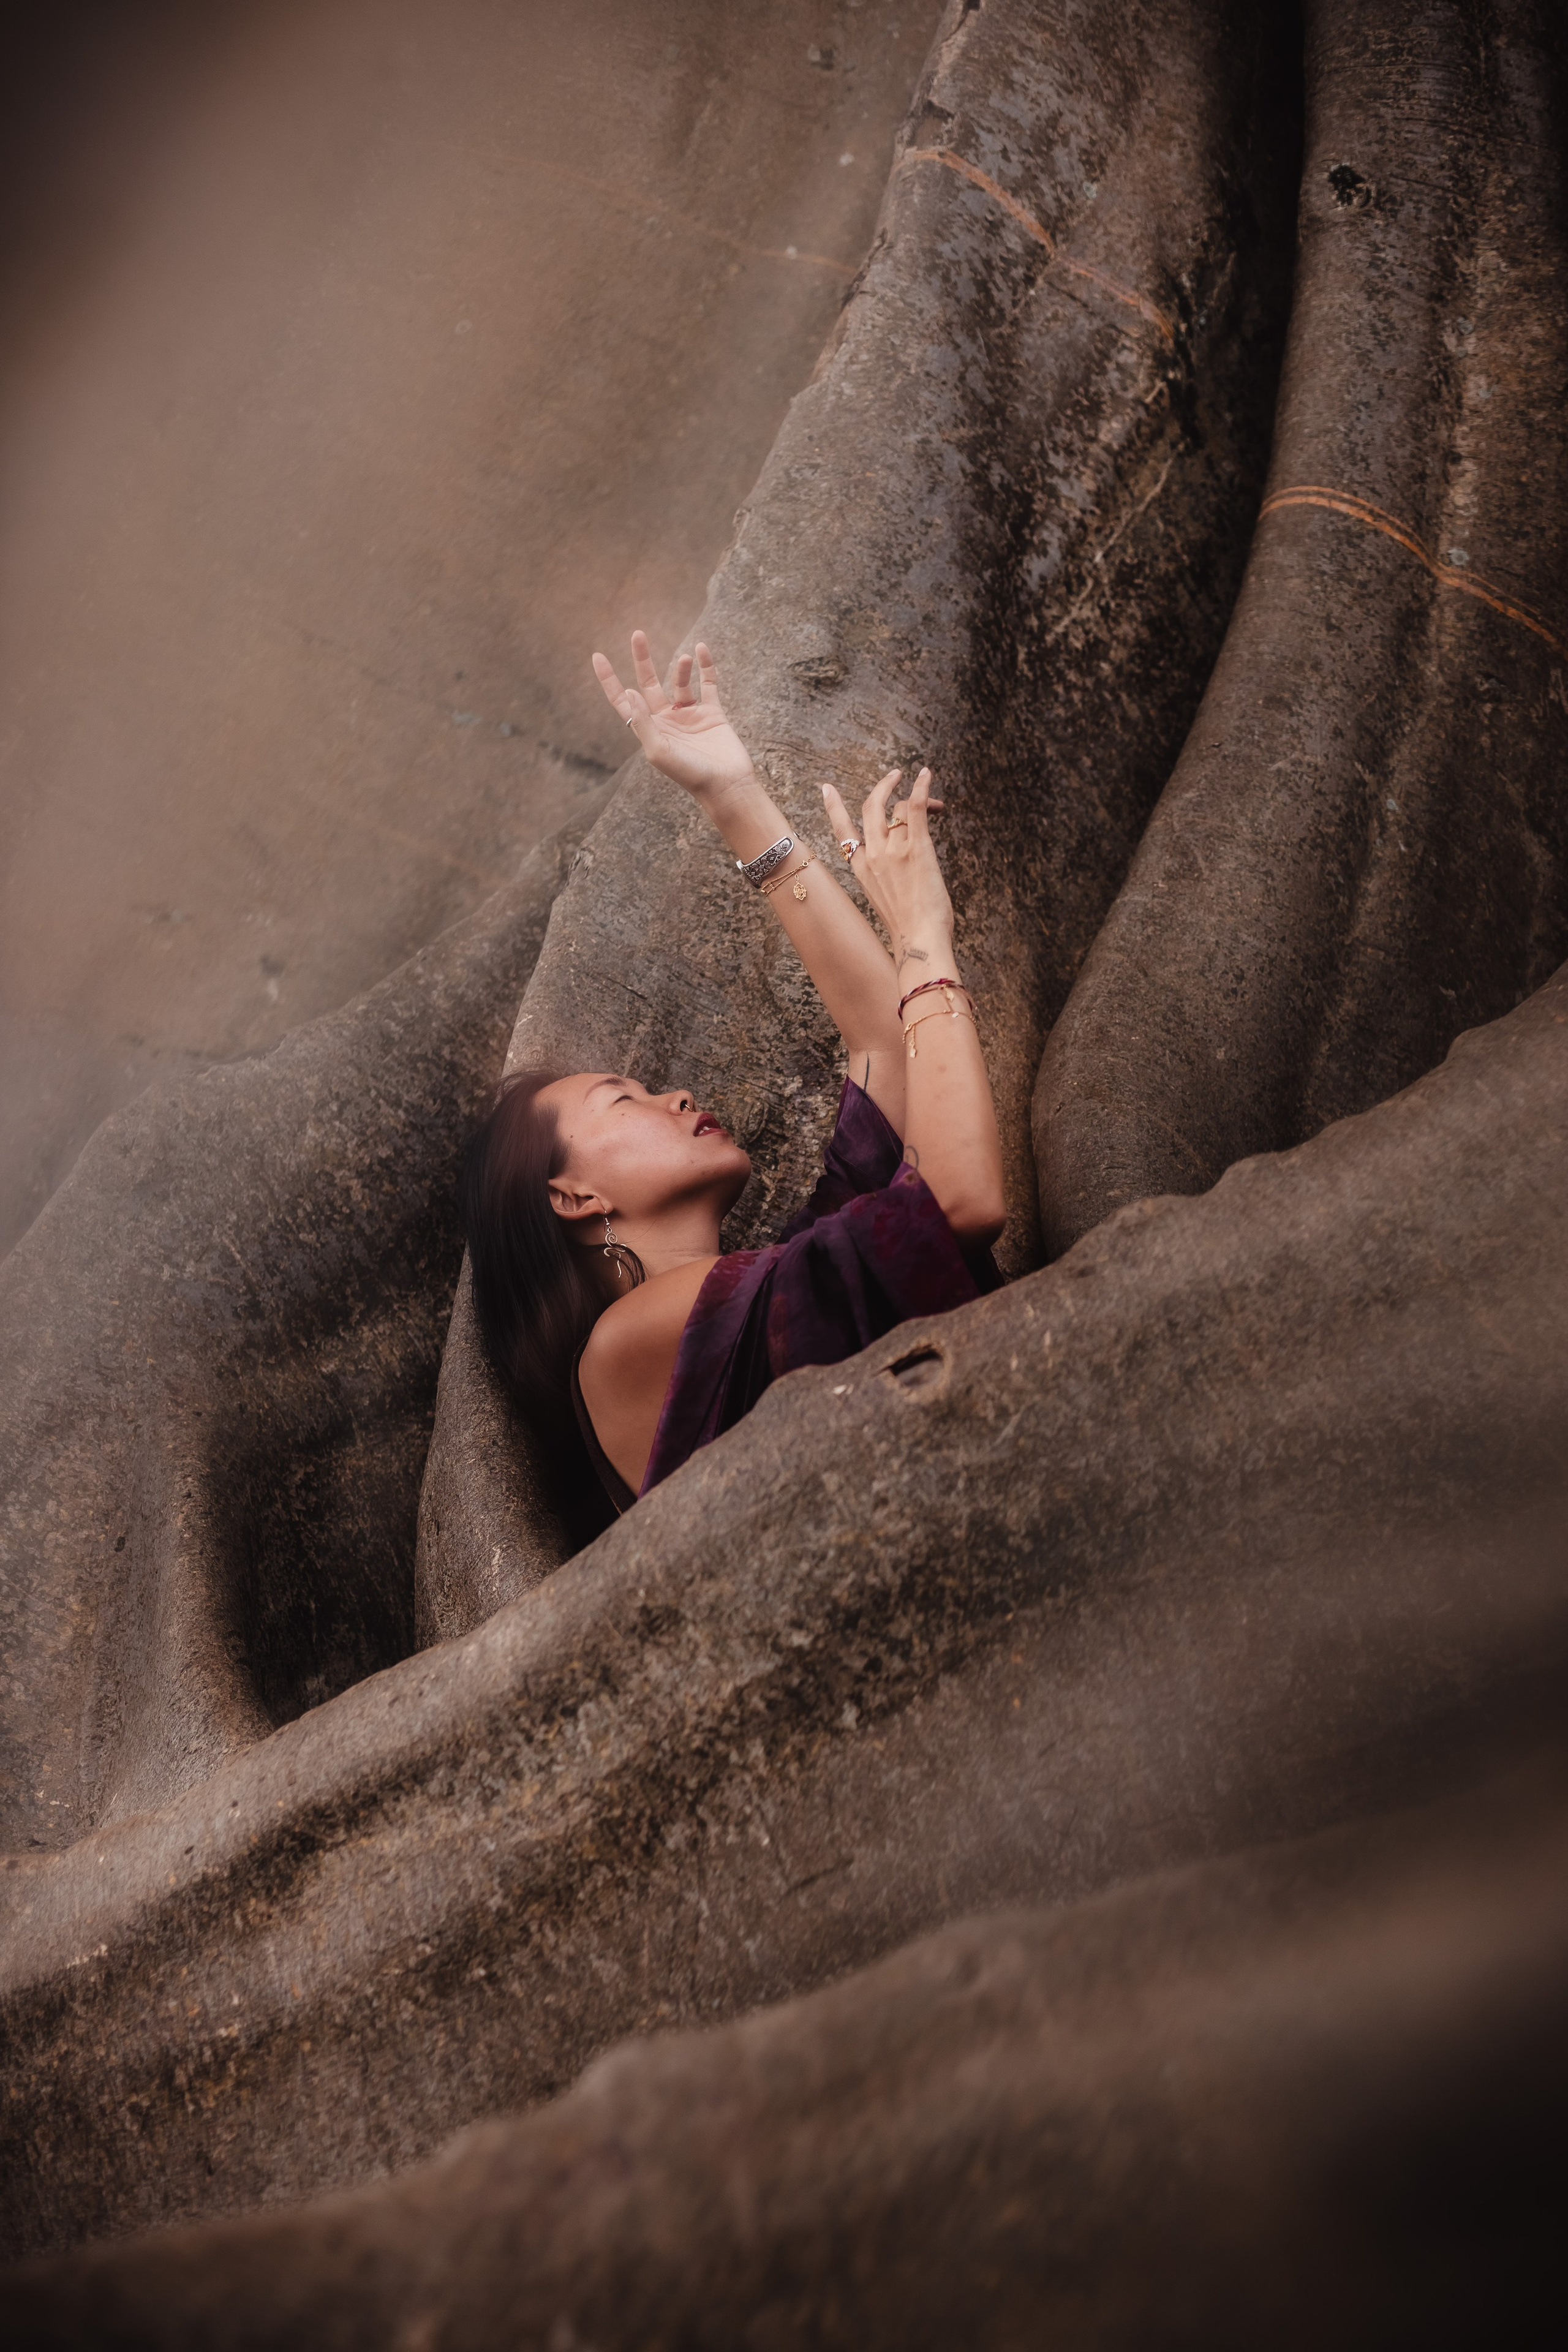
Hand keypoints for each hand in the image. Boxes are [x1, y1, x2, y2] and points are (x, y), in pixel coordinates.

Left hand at [591, 631, 754, 801]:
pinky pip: (708, 683)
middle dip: (642, 659)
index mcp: (649, 729)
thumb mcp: (658, 750)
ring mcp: (690, 715)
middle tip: (637, 634)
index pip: (624, 701)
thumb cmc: (689, 773)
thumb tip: (629, 691)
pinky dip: (706, 666)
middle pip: (649, 683)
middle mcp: (667, 720)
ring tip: (685, 658)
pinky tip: (701, 649)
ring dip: (681, 667)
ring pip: (681, 682)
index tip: (598, 656)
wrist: (725, 785)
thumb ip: (643, 721)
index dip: (609, 680)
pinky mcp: (713, 713)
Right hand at [822, 767, 952, 967]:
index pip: (842, 832)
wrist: (919, 939)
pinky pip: (915, 806)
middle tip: (894, 775)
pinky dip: (921, 787)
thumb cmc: (908, 927)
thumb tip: (896, 868)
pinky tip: (926, 775)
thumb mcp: (883, 900)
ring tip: (934, 802)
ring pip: (898, 807)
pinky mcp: (916, 846)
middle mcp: (873, 854)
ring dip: (916, 796)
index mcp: (861, 869)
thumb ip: (883, 878)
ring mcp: (893, 849)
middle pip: (870, 808)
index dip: (833, 808)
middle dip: (882, 787)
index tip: (827, 789)